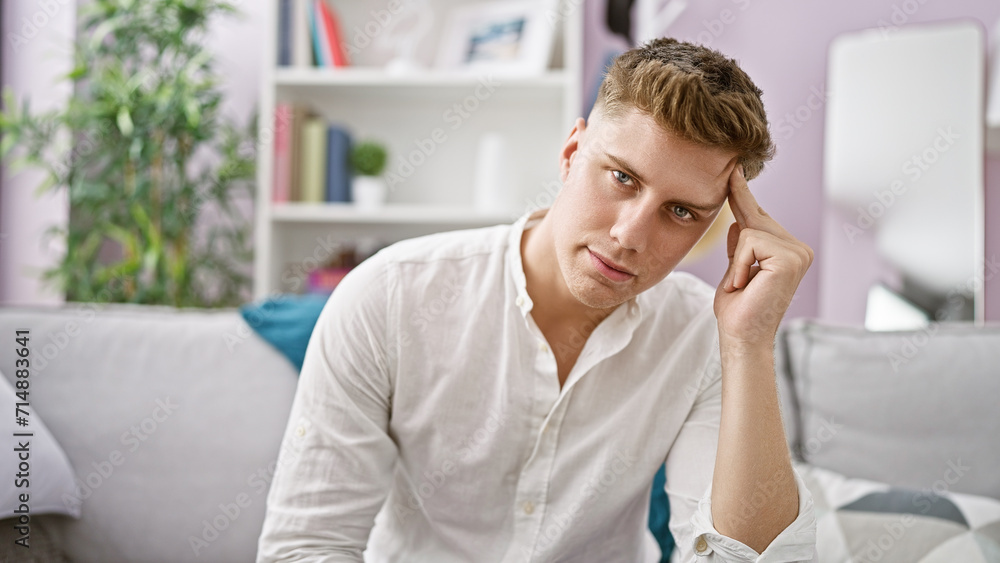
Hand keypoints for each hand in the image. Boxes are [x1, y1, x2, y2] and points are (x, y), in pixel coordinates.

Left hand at [714, 165, 812, 347]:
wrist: (742, 337)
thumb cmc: (737, 311)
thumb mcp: (735, 271)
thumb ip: (740, 248)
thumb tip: (739, 223)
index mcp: (787, 251)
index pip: (759, 218)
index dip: (742, 195)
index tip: (734, 169)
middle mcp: (798, 249)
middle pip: (755, 218)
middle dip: (737, 237)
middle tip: (740, 271)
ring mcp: (797, 252)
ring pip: (750, 230)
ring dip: (736, 262)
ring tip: (742, 286)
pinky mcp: (790, 258)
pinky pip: (749, 241)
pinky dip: (739, 265)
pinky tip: (745, 285)